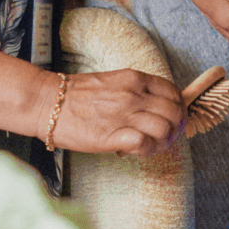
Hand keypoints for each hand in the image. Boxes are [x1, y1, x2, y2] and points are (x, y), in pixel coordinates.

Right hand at [36, 68, 185, 155]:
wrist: (49, 103)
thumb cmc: (79, 94)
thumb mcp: (115, 81)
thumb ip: (137, 91)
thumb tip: (157, 107)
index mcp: (136, 79)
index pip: (173, 92)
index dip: (179, 108)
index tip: (176, 118)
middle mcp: (134, 94)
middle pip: (174, 112)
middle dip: (177, 127)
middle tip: (169, 137)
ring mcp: (125, 114)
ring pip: (164, 128)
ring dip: (164, 141)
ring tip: (152, 146)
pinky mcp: (113, 135)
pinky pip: (145, 142)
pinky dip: (147, 149)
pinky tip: (138, 150)